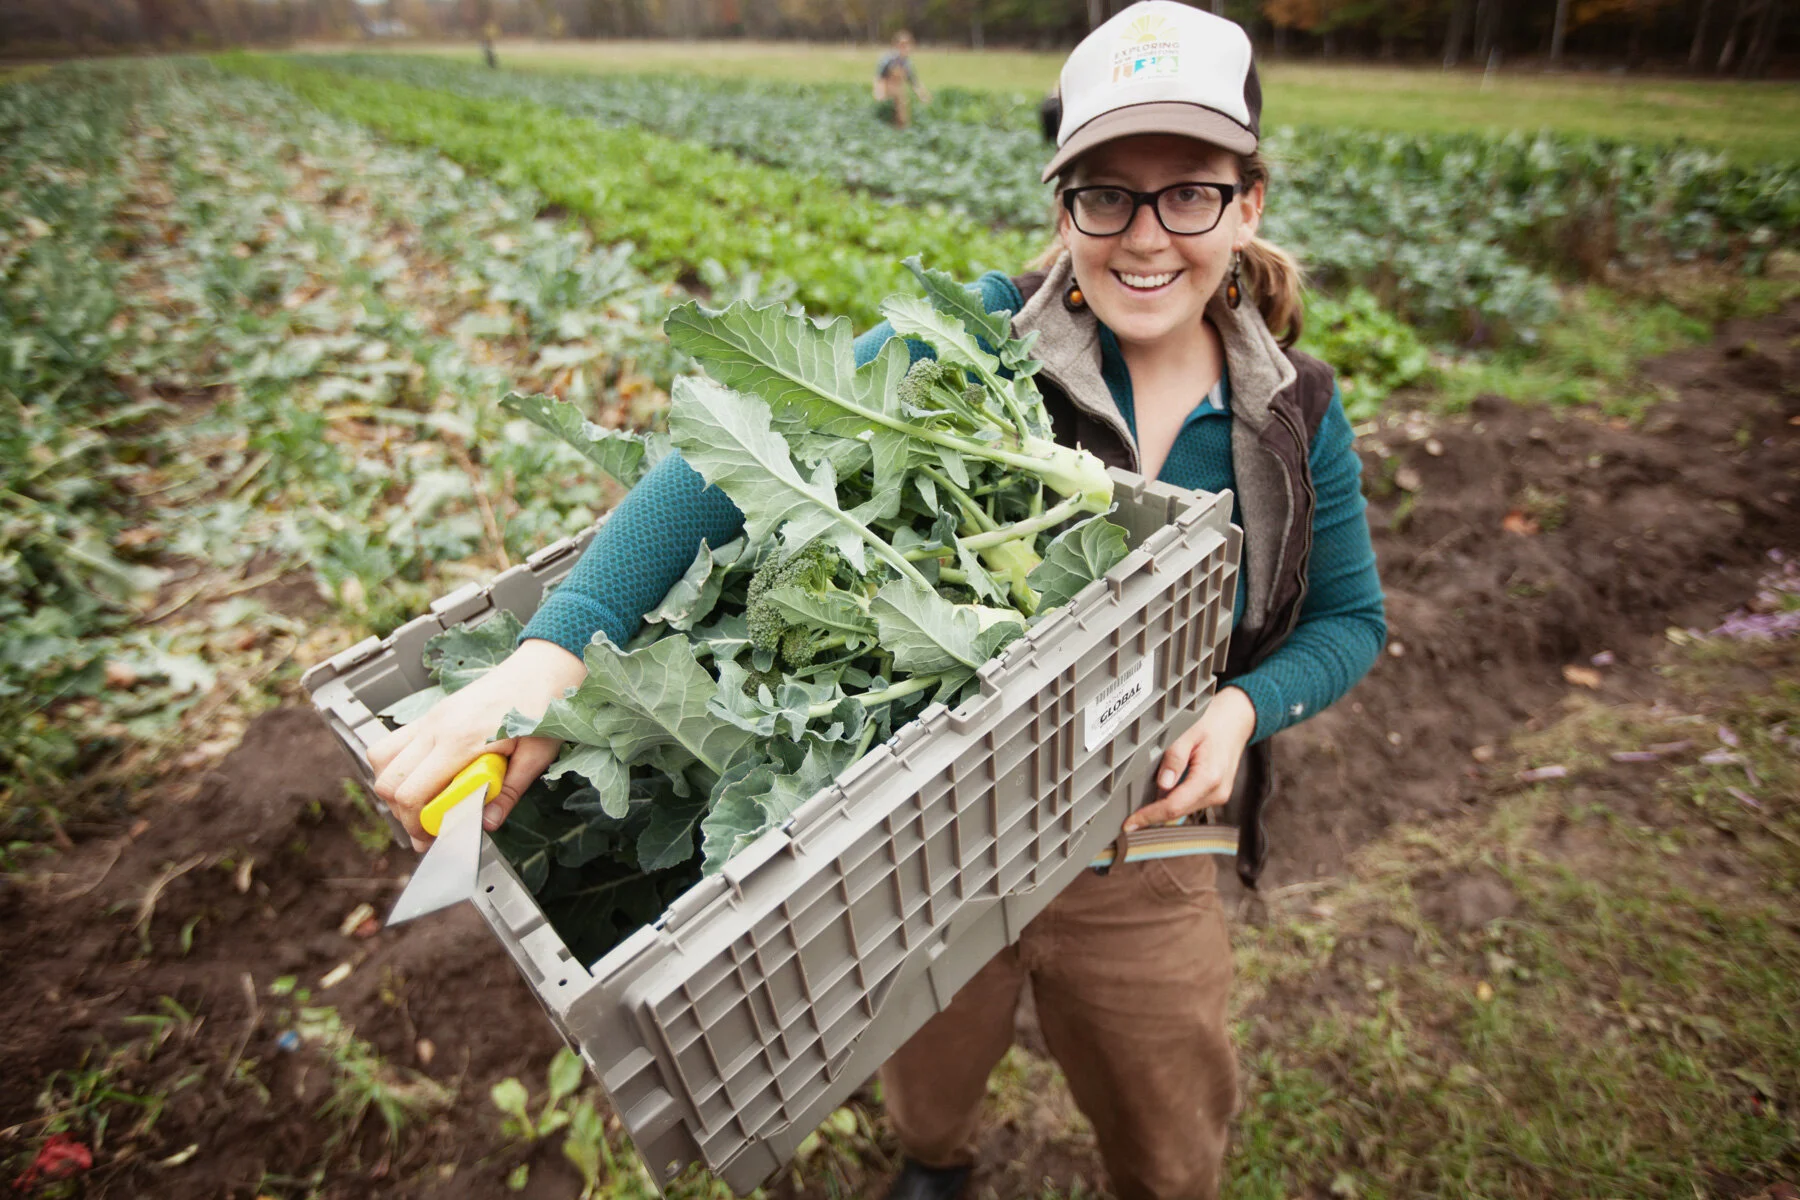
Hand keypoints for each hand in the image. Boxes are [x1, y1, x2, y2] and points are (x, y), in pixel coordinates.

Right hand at [369, 638, 586, 850]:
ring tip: (422, 802)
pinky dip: (398, 766)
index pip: (413, 793)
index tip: (431, 838)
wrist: (542, 667)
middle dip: (403, 813)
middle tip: (427, 828)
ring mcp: (430, 718)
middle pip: (389, 781)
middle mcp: (436, 727)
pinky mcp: (432, 713)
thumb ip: (509, 792)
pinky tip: (425, 776)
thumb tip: (488, 822)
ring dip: (394, 787)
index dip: (416, 824)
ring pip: (382, 759)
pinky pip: (395, 742)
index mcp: (460, 740)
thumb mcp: (536, 756)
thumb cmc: (544, 706)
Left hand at [1123, 687, 1256, 832]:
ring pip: (1184, 810)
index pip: (1174, 806)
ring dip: (1163, 808)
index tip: (1131, 824)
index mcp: (1210, 777)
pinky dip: (1175, 801)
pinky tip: (1162, 792)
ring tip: (1142, 806)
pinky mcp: (1216, 794)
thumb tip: (1163, 784)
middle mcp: (1217, 792)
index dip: (1149, 816)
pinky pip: (1190, 803)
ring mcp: (1218, 795)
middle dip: (1153, 815)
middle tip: (1129, 819)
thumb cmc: (1213, 723)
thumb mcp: (1188, 732)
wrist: (1236, 719)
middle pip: (1178, 812)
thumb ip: (1174, 758)